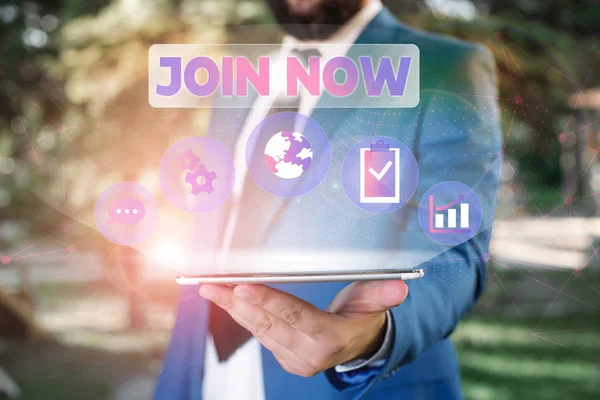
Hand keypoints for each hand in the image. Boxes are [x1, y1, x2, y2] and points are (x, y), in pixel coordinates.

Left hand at [199, 280, 407, 376]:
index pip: (295, 316)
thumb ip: (382, 295)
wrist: (357, 345)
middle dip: (238, 303)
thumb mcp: (374, 305)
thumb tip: (400, 288)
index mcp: (331, 338)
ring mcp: (294, 359)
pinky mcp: (284, 358)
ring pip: (259, 330)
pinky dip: (242, 316)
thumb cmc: (362, 318)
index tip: (242, 287)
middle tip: (213, 284)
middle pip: (269, 324)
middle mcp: (309, 353)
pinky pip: (259, 335)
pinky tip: (226, 300)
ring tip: (211, 289)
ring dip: (233, 309)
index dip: (269, 301)